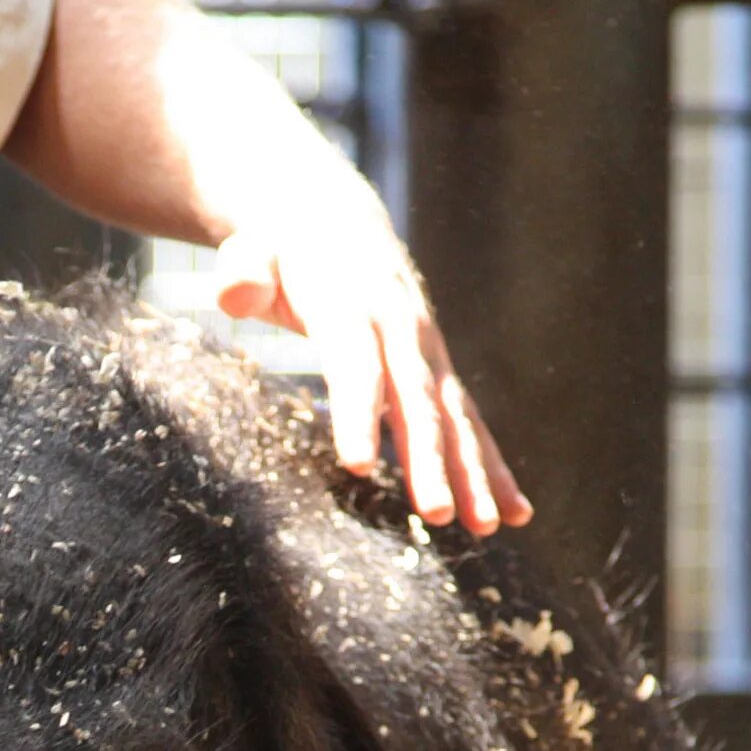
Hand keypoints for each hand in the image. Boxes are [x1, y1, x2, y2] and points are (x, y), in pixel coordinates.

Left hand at [215, 203, 531, 535]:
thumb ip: (244, 272)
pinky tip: (514, 513)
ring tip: (487, 528)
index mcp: (351, 306)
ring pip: (455, 419)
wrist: (340, 223)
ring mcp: (427, 354)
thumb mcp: (256, 251)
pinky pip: (470, 424)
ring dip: (475, 474)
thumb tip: (236, 293)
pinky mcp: (439, 374)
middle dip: (430, 461)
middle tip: (438, 514)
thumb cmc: (284, 252)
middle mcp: (402, 331)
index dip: (359, 413)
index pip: (356, 365)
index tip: (359, 467)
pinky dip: (493, 468)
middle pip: (417, 403)